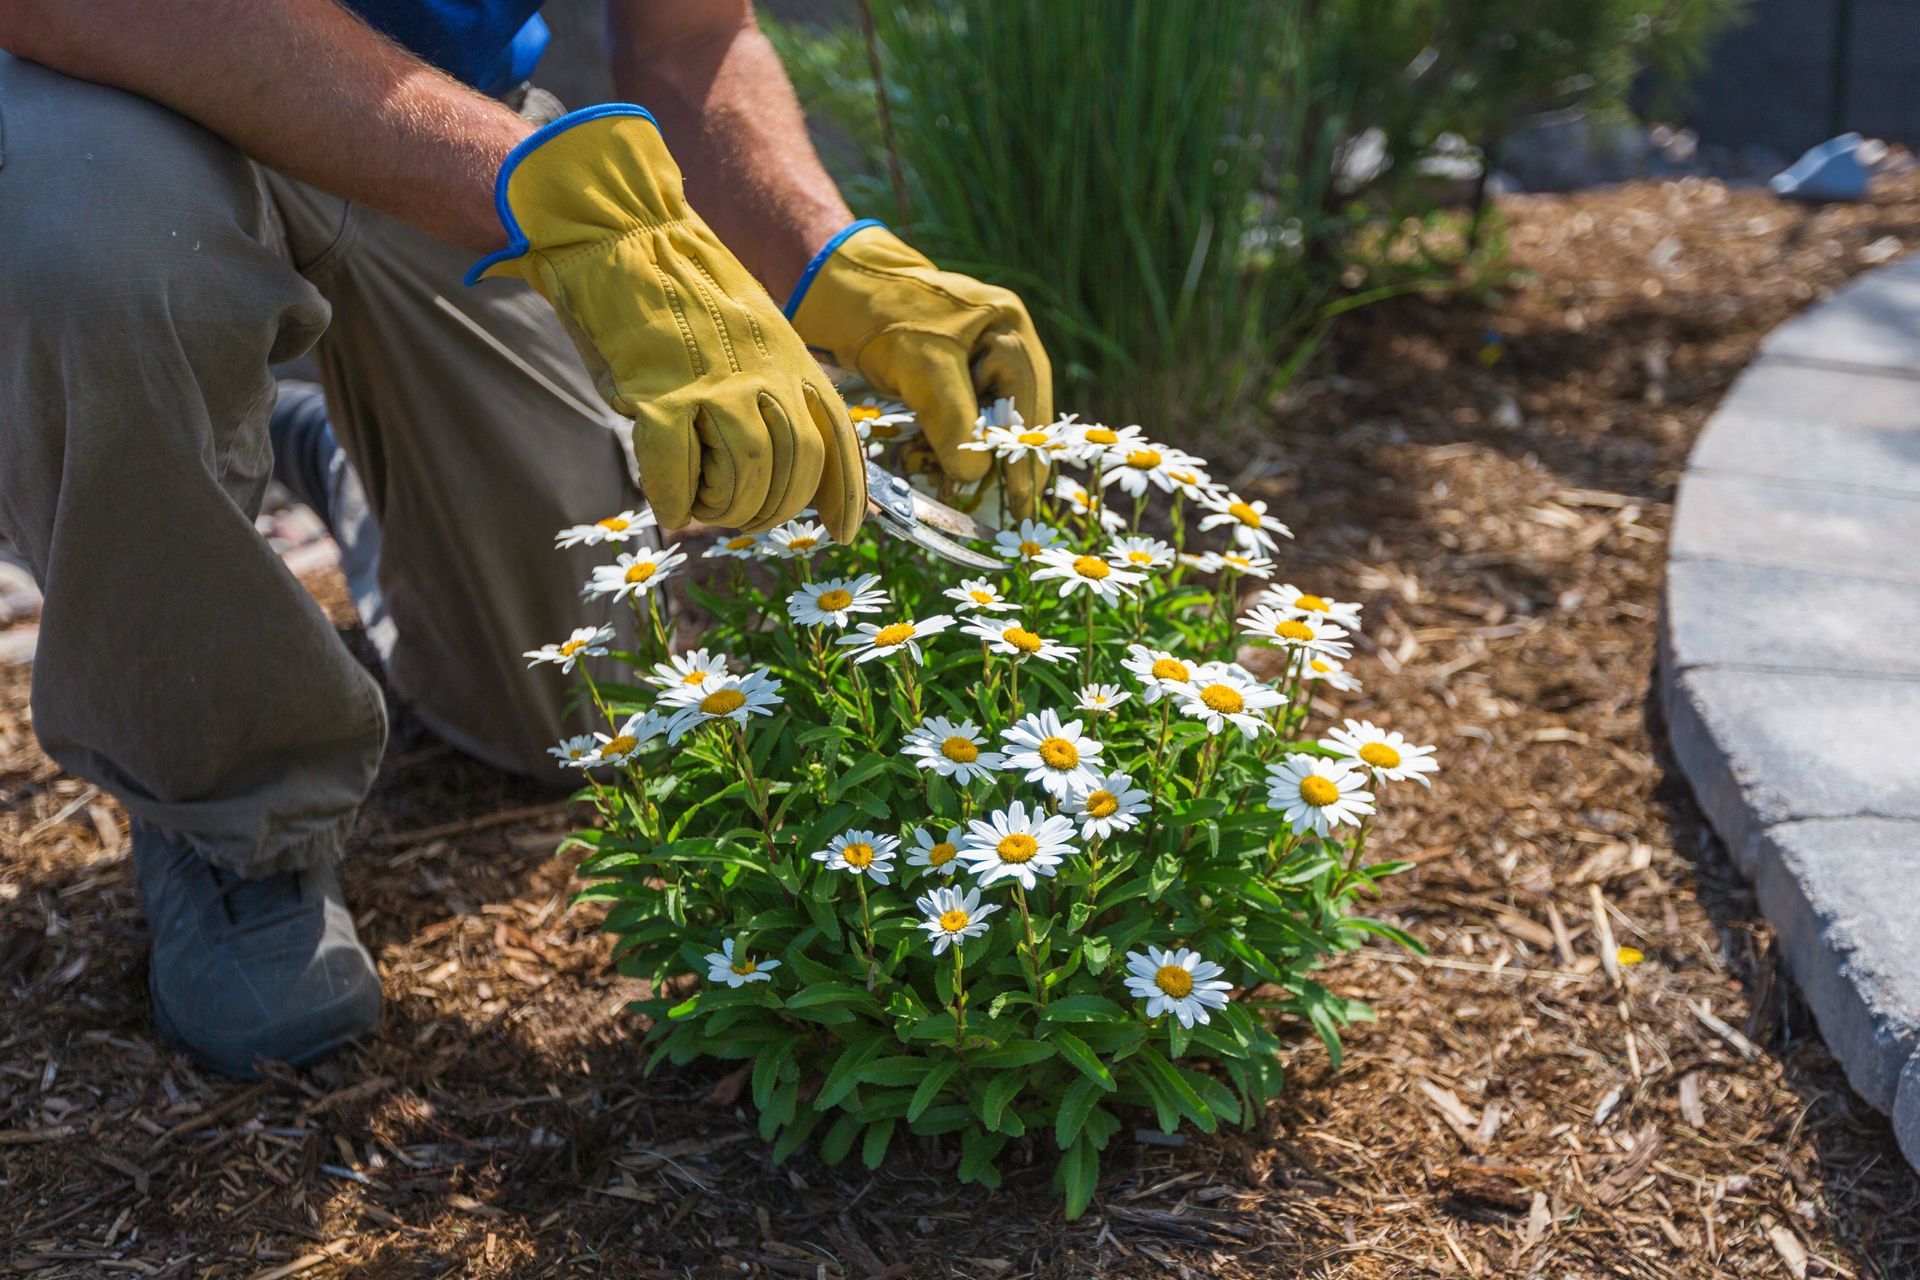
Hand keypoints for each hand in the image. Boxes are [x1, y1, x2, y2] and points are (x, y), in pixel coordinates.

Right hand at [469, 107, 865, 542]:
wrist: (622, 230)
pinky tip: (669, 506)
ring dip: (726, 508)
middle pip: (795, 468)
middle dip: (771, 508)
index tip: (842, 533)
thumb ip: (768, 387)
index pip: (838, 437)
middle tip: (737, 514)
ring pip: (746, 476)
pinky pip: (677, 471)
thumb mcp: (751, 330)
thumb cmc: (678, 289)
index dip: (846, 494)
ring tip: (702, 504)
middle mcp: (765, 372)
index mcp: (792, 357)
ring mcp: (714, 382)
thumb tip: (764, 466)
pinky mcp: (660, 391)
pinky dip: (675, 500)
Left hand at [786, 223, 1051, 514]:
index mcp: (1009, 330)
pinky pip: (958, 418)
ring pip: (983, 424)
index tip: (1020, 504)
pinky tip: (922, 457)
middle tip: (981, 504)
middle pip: (1012, 419)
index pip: (1030, 407)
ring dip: (963, 456)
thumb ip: (954, 418)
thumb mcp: (921, 365)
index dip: (1025, 458)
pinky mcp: (945, 372)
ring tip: (941, 482)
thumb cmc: (880, 313)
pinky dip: (942, 444)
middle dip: (992, 462)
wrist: (833, 284)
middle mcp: (1001, 344)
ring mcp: (974, 358)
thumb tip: (974, 475)